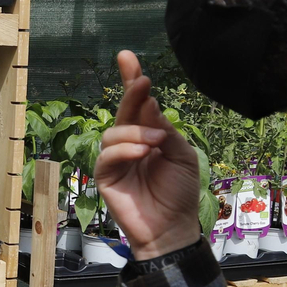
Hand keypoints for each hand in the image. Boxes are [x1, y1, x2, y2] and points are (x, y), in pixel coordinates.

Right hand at [95, 50, 203, 259]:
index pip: (138, 105)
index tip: (128, 58)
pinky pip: (107, 155)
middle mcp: (129, 144)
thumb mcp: (181, 155)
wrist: (173, 228)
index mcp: (149, 135)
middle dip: (130, 92)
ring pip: (113, 132)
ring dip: (136, 132)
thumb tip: (148, 102)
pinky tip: (143, 151)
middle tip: (141, 80)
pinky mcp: (105, 177)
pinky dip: (124, 149)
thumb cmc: (179, 193)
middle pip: (123, 111)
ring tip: (156, 142)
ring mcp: (116, 160)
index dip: (132, 81)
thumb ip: (165, 129)